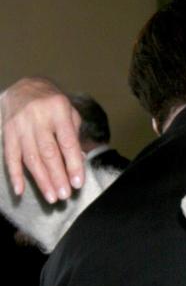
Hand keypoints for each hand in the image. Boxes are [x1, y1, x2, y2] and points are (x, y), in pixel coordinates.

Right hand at [1, 77, 84, 201]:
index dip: (73, 164)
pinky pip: (10, 156)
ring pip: (30, 157)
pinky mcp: (8, 132)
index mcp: (58, 109)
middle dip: (57, 176)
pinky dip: (15, 175)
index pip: (67, 142)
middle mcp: (38, 116)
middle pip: (48, 152)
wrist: (24, 88)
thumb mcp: (69, 113)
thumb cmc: (53, 105)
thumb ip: (74, 137)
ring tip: (51, 197)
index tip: (78, 183)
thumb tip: (78, 163)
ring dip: (41, 180)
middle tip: (64, 196)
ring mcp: (20, 124)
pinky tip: (20, 190)